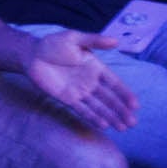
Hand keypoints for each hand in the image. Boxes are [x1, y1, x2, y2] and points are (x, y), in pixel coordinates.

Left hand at [24, 30, 139, 132]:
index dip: (125, 94)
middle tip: (133, 122)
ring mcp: (80, 91)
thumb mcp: (74, 38)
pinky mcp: (68, 98)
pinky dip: (93, 117)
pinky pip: (83, 110)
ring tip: (123, 128)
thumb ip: (94, 40)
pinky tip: (103, 125)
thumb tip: (116, 40)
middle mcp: (90, 81)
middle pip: (110, 98)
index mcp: (95, 68)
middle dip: (122, 110)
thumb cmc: (52, 44)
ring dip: (111, 117)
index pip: (114, 83)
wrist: (31, 54)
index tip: (135, 105)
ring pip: (99, 107)